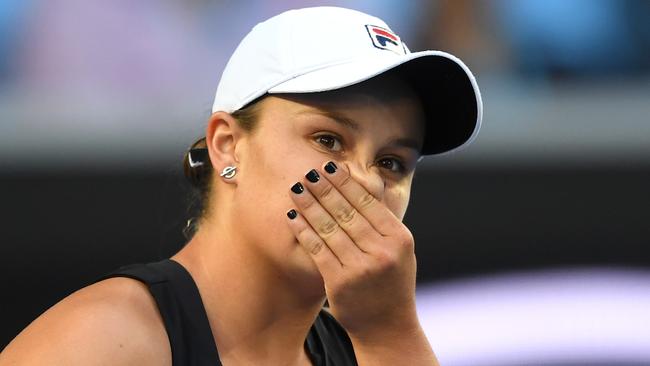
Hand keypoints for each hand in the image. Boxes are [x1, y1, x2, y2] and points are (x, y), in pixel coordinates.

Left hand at [285, 161, 418, 337]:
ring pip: (329, 227)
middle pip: (346, 211)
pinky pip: (317, 249)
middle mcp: (382, 251)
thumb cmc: (392, 284)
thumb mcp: (400, 251)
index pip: (368, 203)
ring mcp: (361, 268)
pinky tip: (293, 216)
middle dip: (324, 188)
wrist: (388, 326)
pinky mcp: (340, 282)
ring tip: (296, 189)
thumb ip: (384, 222)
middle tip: (308, 172)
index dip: (346, 183)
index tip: (330, 167)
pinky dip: (303, 230)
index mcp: (399, 239)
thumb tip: (366, 183)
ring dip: (309, 204)